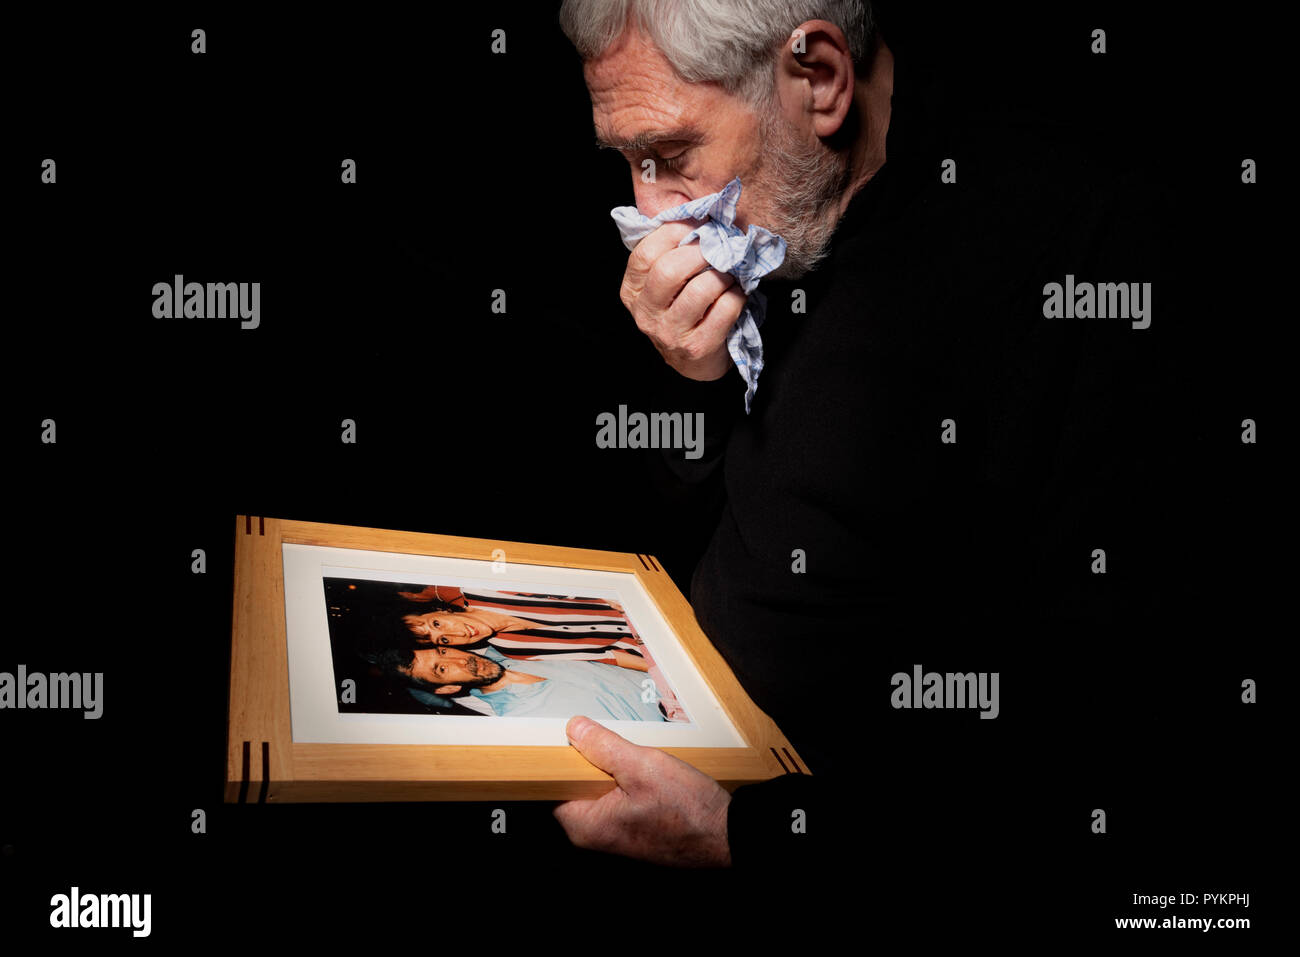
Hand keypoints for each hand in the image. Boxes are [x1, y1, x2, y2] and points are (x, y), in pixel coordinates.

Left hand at [554, 716, 731, 866]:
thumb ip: (603, 746)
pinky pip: (616, 799)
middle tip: (614, 743)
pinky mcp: (631, 831)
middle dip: (591, 761)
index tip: (572, 736)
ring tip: (636, 758)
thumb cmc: (687, 810)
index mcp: (585, 825)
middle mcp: (593, 836)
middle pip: (575, 785)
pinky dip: (626, 782)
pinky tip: (647, 774)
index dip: (561, 758)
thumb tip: (574, 728)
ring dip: (613, 770)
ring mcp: (613, 835)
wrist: (726, 835)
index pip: (552, 785)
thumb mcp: (642, 766)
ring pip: (598, 790)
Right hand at [619, 221, 746, 380]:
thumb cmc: (682, 314)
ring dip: (722, 274)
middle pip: (669, 270)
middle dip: (701, 251)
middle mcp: (647, 314)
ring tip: (730, 272)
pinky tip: (737, 293)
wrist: (693, 363)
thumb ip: (669, 254)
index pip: (645, 254)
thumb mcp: (664, 287)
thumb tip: (694, 214)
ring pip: (700, 289)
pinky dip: (737, 295)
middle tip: (718, 247)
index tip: (698, 224)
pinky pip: (725, 309)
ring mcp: (671, 333)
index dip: (674, 231)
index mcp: (633, 292)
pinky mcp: (698, 347)